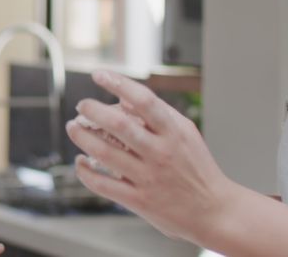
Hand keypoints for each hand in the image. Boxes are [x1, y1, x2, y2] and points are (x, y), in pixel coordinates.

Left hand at [65, 70, 240, 244]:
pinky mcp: (139, 200)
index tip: (99, 75)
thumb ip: (158, 114)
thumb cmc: (197, 167)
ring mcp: (148, 177)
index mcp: (174, 133)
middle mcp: (161, 153)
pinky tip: (80, 162)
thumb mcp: (186, 134)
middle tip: (81, 105)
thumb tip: (123, 96)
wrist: (214, 212)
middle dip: (93, 110)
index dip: (119, 84)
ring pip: (105, 153)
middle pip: (119, 125)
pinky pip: (102, 184)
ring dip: (82, 137)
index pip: (144, 100)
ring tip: (73, 127)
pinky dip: (85, 171)